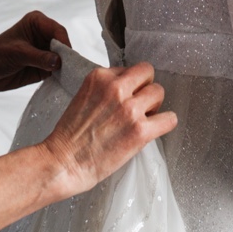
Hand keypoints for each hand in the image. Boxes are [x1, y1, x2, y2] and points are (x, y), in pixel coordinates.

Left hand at [0, 11, 69, 92]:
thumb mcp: (16, 54)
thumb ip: (38, 57)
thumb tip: (59, 62)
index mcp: (37, 22)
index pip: (58, 31)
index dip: (64, 44)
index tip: (67, 58)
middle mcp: (44, 35)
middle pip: (64, 45)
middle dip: (68, 57)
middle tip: (73, 71)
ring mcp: (45, 52)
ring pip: (64, 59)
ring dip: (67, 69)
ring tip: (71, 78)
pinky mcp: (45, 67)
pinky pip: (58, 71)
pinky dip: (61, 77)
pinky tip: (64, 83)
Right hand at [38, 62, 176, 196]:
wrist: (63, 163)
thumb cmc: (70, 137)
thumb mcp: (83, 97)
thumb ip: (105, 89)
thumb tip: (128, 89)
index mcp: (99, 77)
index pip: (130, 69)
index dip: (130, 85)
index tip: (126, 98)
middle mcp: (115, 88)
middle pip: (147, 74)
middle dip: (145, 89)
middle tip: (138, 106)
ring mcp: (129, 109)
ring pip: (159, 93)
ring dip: (154, 106)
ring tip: (142, 120)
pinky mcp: (140, 131)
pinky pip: (169, 119)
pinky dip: (165, 123)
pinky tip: (154, 130)